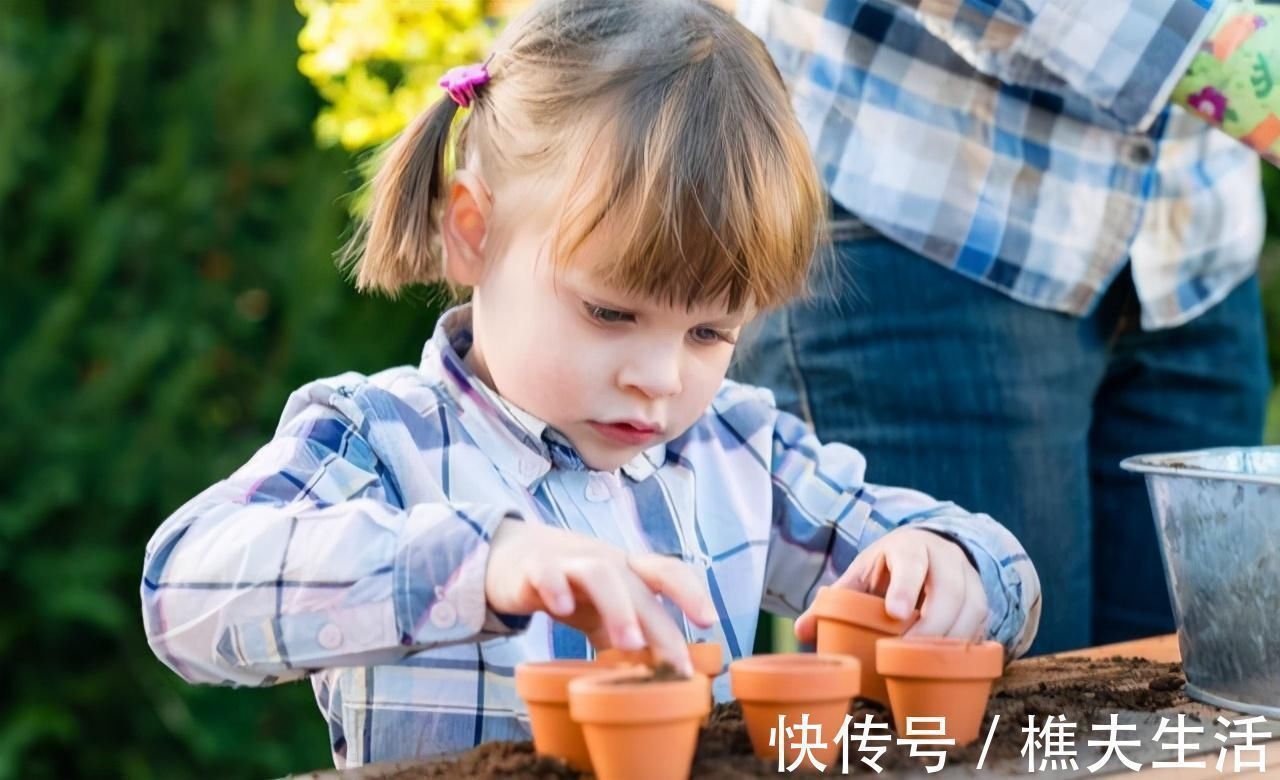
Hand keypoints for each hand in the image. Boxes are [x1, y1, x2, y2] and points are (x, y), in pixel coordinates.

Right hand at [485, 519, 716, 674]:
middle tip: (676, 663)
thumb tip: (659, 677)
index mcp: (627, 572)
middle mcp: (604, 562)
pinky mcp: (533, 568)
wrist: (512, 558)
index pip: (667, 572)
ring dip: (619, 609)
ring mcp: (569, 562)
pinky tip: (562, 609)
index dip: (691, 592)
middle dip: (660, 623)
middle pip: (639, 582)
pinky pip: (546, 572)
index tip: (709, 622)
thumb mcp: (603, 610)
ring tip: (630, 644)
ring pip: (600, 574)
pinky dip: (557, 587)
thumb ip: (628, 636)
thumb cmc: (571, 587)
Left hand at [794, 527, 987, 643]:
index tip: (894, 614)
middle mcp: (945, 558)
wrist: (930, 549)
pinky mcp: (981, 600)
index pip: (910, 562)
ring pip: (972, 608)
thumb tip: (802, 631)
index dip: (903, 588)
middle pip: (948, 590)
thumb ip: (834, 600)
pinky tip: (949, 662)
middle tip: (908, 651)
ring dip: (951, 638)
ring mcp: (969, 578)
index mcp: (909, 547)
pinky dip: (967, 644)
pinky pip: (983, 624)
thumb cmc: (888, 567)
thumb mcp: (862, 574)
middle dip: (931, 624)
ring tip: (926, 662)